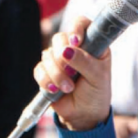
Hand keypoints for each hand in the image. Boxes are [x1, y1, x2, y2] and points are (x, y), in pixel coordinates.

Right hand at [33, 17, 111, 131]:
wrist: (85, 114)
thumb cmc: (97, 92)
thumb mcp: (98, 77)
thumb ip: (85, 61)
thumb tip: (66, 50)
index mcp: (91, 43)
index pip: (81, 23)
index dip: (76, 29)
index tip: (75, 42)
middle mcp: (73, 48)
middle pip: (59, 38)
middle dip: (63, 58)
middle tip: (72, 72)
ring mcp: (58, 59)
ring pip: (47, 55)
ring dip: (57, 74)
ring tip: (68, 88)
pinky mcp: (46, 72)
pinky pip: (39, 69)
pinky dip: (46, 80)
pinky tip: (55, 90)